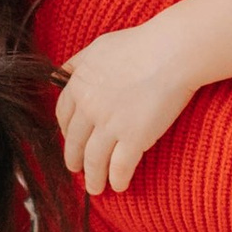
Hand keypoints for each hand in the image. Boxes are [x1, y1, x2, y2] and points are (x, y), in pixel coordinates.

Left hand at [55, 16, 206, 196]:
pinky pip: (120, 167)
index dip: (65, 132)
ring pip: (94, 161)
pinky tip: (120, 185)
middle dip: (75, 160)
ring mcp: (110, 125)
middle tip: (78, 169)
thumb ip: (78, 63)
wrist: (171, 51)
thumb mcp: (98, 47)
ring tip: (96, 187)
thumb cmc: (140, 44)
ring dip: (94, 178)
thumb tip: (60, 73)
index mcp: (79, 85)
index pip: (63, 116)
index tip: (72, 140)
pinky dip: (118, 179)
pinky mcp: (133, 138)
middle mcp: (89, 108)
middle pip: (74, 143)